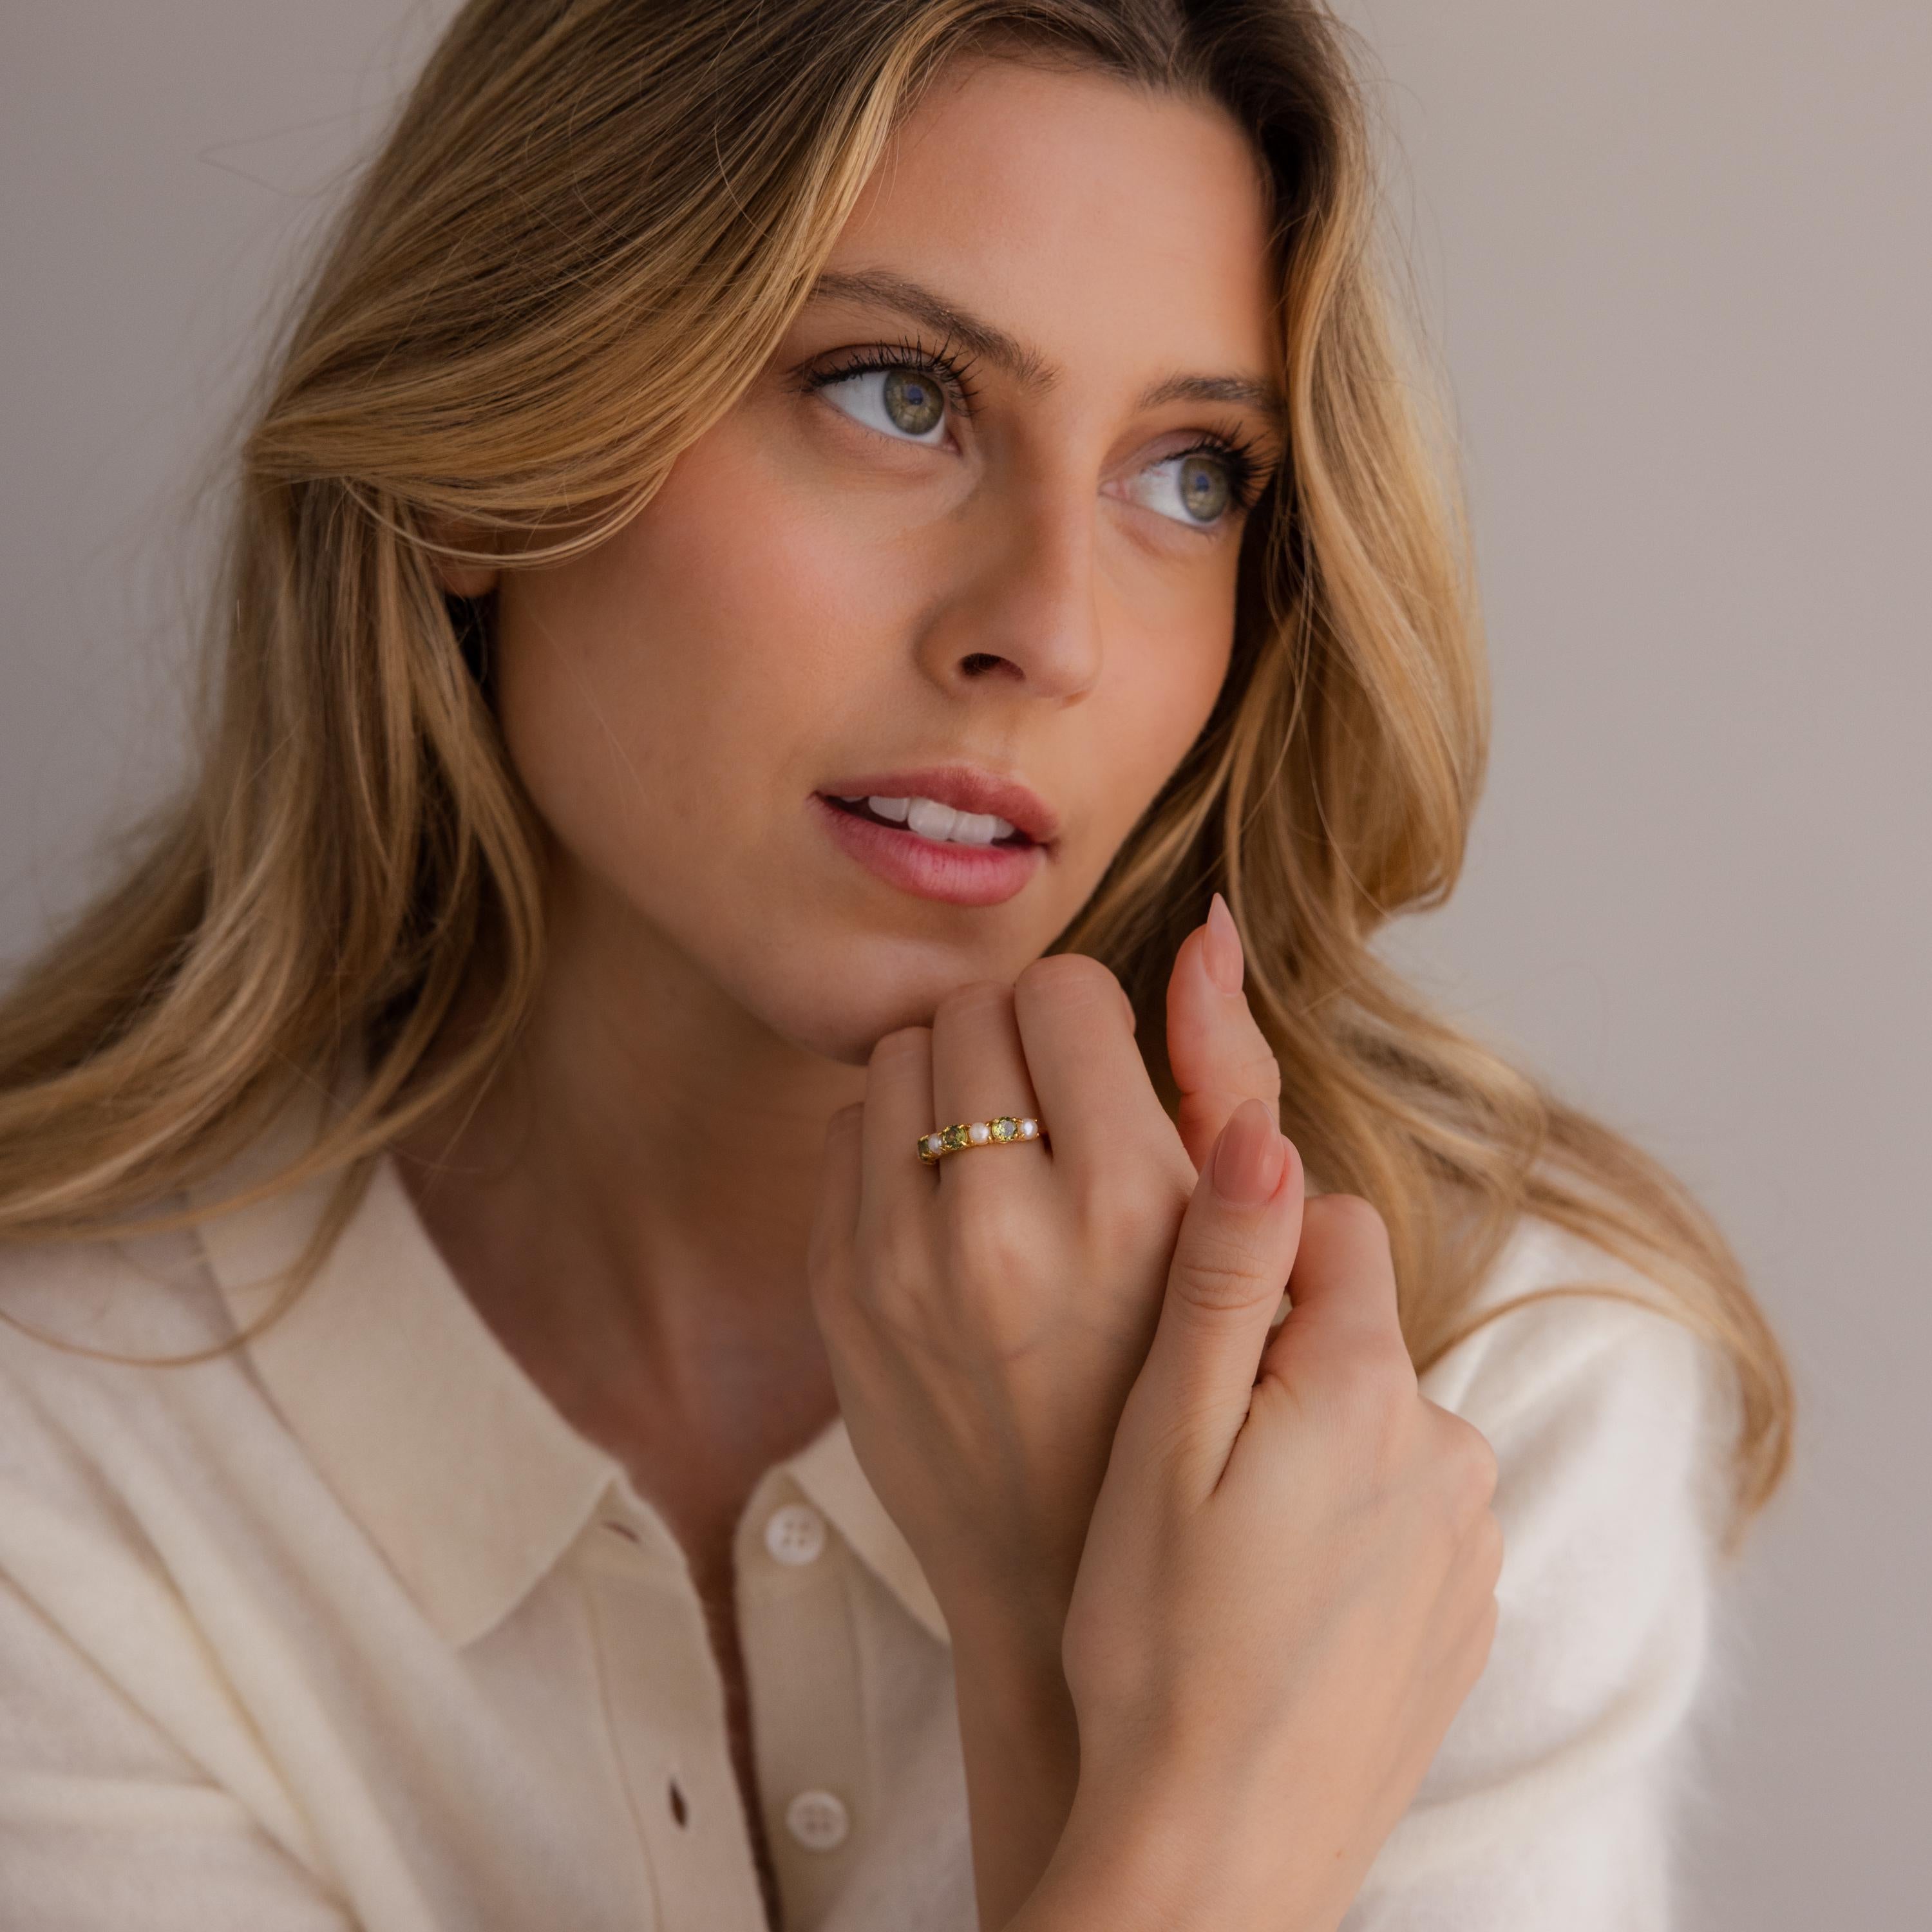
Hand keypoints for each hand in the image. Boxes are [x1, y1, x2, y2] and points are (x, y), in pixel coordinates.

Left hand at [806, 894, 1276, 1650]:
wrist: (1059, 1562)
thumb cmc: (1182, 1381)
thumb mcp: (1240, 1230)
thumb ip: (1226, 1067)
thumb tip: (1208, 925)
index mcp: (1128, 1200)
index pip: (1062, 989)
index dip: (1086, 1018)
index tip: (1102, 1069)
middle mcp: (1004, 1223)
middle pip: (972, 1008)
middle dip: (1014, 1037)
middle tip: (1049, 1107)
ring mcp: (902, 1261)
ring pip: (897, 1056)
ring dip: (947, 1076)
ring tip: (997, 1147)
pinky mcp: (838, 1291)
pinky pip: (846, 1132)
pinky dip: (893, 1141)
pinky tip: (945, 1201)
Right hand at [1025, 1103, 1501, 1931]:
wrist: (1219, 1854)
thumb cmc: (1158, 1647)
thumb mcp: (1161, 1441)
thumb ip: (1221, 1277)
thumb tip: (1261, 1130)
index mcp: (1360, 1386)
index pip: (1332, 1223)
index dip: (1251, 1246)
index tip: (1187, 1321)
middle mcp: (1444, 1448)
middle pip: (1356, 1327)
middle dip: (1277, 1350)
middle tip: (1184, 1452)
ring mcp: (1467, 1538)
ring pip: (1380, 1420)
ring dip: (1313, 1441)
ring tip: (1224, 1541)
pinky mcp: (1466, 1612)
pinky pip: (1408, 1511)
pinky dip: (1349, 1525)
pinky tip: (1275, 1598)